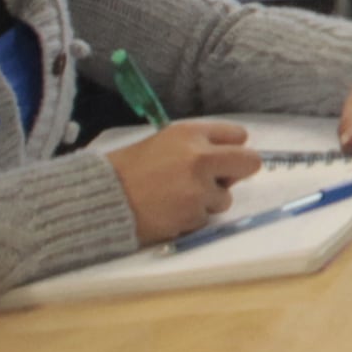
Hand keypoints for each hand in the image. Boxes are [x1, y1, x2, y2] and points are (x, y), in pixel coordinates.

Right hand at [109, 119, 262, 241]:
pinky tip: (168, 211)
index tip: (222, 158)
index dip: (232, 148)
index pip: (239, 135)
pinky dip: (191, 218)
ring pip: (225, 198)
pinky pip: (205, 218)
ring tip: (176, 198)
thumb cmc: (129, 169)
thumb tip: (229, 161)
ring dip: (207, 201)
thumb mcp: (163, 143)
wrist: (101, 199)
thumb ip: (197, 146)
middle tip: (219, 180)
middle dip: (238, 172)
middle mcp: (199, 157)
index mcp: (190, 134)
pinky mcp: (192, 215)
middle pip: (250, 163)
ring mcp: (198, 189)